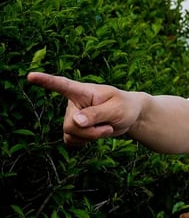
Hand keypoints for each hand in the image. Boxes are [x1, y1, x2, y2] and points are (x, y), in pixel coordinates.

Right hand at [27, 72, 142, 145]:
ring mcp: (72, 116)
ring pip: (70, 134)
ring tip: (105, 128)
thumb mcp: (116, 109)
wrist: (129, 117)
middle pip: (70, 124)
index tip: (31, 76)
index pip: (62, 85)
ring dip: (90, 137)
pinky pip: (71, 141)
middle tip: (108, 127)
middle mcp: (73, 103)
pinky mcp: (74, 129)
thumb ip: (96, 114)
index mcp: (83, 91)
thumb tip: (75, 121)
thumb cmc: (124, 107)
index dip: (46, 81)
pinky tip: (95, 134)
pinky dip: (85, 142)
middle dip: (90, 132)